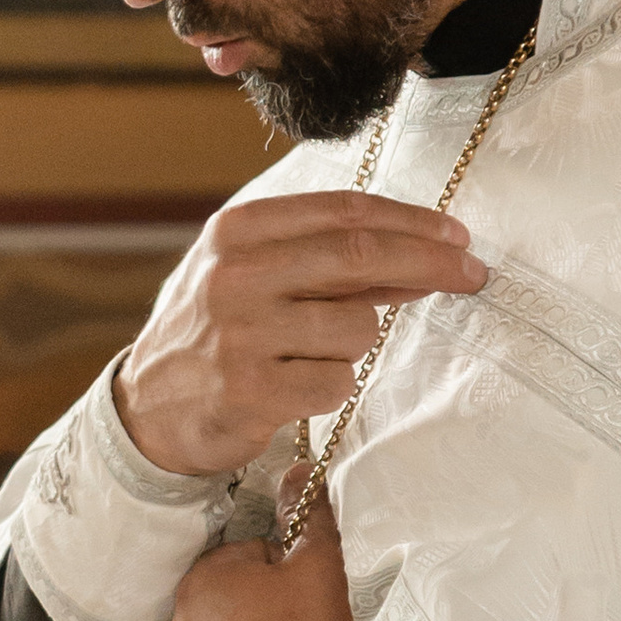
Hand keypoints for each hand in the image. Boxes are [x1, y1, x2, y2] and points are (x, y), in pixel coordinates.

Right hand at [116, 192, 485, 480]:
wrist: (146, 408)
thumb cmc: (214, 333)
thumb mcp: (253, 276)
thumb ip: (326, 263)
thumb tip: (424, 256)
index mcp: (236, 232)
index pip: (343, 213)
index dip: (411, 221)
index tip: (457, 236)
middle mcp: (234, 275)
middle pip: (359, 256)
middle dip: (430, 263)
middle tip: (474, 274)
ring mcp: (240, 334)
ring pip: (355, 329)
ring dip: (353, 344)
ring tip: (308, 354)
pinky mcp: (251, 391)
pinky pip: (337, 382)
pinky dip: (331, 385)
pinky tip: (295, 386)